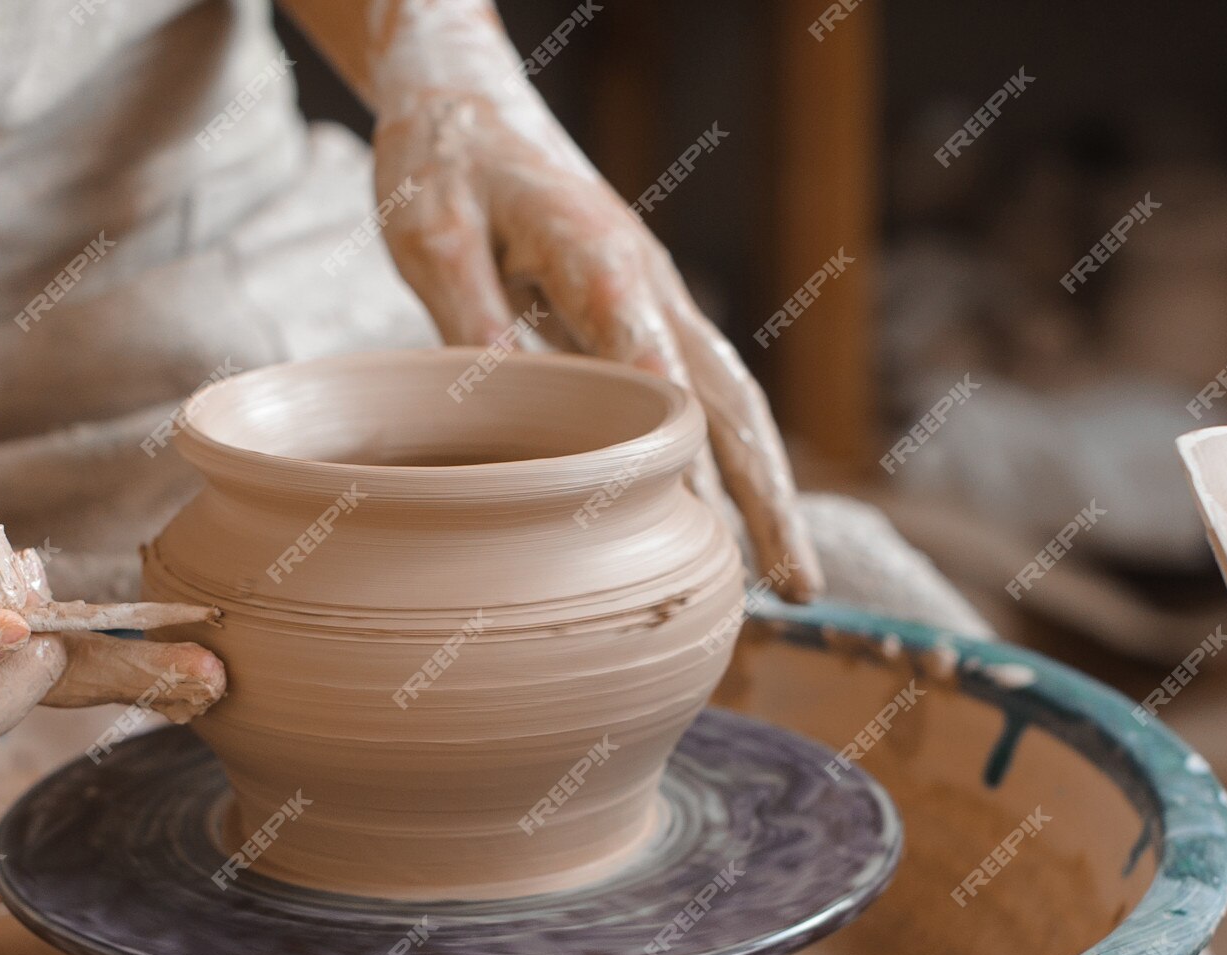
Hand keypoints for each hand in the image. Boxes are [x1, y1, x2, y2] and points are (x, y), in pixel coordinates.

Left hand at [365, 1, 821, 596]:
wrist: (466, 96)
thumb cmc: (445, 159)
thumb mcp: (431, 231)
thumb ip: (470, 317)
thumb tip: (506, 411)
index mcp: (598, 259)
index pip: (655, 371)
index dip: (680, 453)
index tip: (702, 528)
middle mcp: (646, 285)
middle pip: (730, 402)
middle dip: (768, 496)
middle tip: (795, 586)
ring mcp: (651, 303)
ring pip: (729, 404)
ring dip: (762, 490)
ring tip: (787, 581)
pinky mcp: (635, 317)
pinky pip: (695, 398)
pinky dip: (724, 462)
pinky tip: (726, 526)